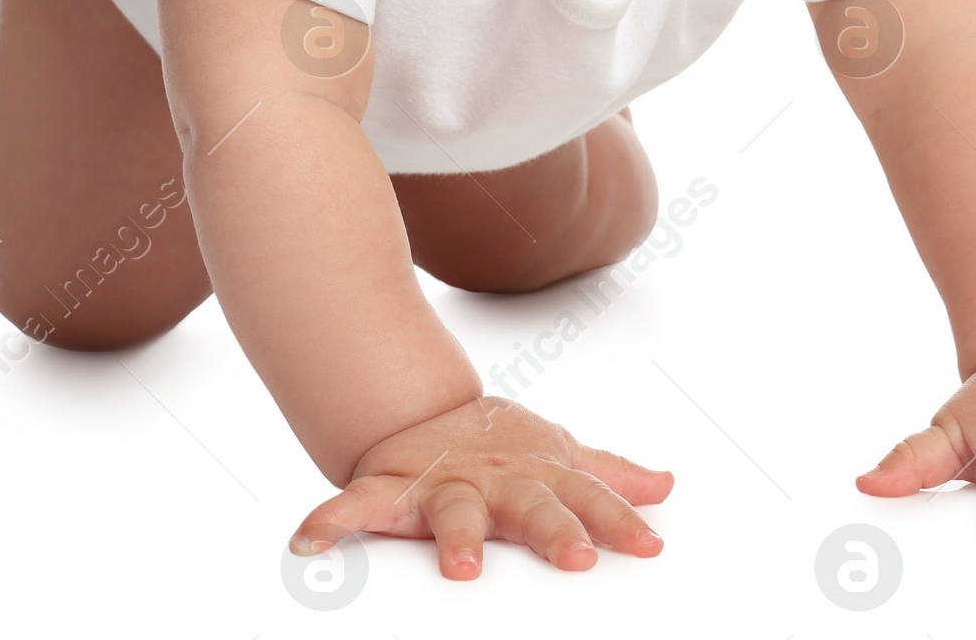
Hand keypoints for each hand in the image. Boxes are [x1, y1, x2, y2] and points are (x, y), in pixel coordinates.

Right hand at [289, 395, 673, 577]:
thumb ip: (608, 477)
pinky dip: (330, 523)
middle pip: (528, 506)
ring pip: (450, 510)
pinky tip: (309, 543)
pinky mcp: (389, 489)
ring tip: (463, 568)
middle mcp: (493, 480)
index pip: (588, 499)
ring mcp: (441, 484)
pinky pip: (356, 507)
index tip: (651, 544)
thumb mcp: (558, 455)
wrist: (423, 408)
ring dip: (456, 537)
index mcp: (537, 476)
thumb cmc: (500, 447)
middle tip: (575, 556)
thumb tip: (666, 486)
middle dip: (552, 529)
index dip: (620, 520)